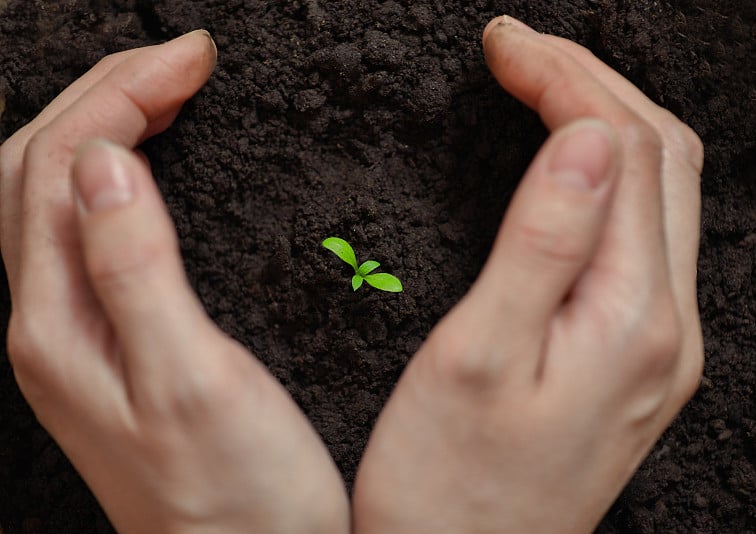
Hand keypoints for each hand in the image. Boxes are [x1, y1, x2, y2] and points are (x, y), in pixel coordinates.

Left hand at [0, 31, 348, 532]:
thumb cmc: (235, 495)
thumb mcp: (192, 379)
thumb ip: (137, 269)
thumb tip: (105, 163)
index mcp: (58, 325)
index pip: (63, 167)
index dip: (121, 96)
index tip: (192, 59)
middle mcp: (49, 323)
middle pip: (45, 170)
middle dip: (109, 93)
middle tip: (183, 58)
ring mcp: (77, 333)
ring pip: (63, 196)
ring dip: (108, 127)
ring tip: (168, 89)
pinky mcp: (113, 342)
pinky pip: (93, 232)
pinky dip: (122, 177)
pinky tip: (155, 167)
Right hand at [353, 16, 703, 532]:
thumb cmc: (449, 483)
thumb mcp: (477, 355)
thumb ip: (543, 243)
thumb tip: (587, 139)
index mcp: (633, 320)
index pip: (623, 151)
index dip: (566, 79)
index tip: (504, 44)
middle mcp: (667, 328)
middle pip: (659, 161)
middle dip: (593, 83)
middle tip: (520, 49)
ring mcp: (658, 345)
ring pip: (657, 195)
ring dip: (605, 123)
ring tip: (543, 84)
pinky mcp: (633, 358)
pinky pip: (641, 237)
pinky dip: (607, 178)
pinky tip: (568, 165)